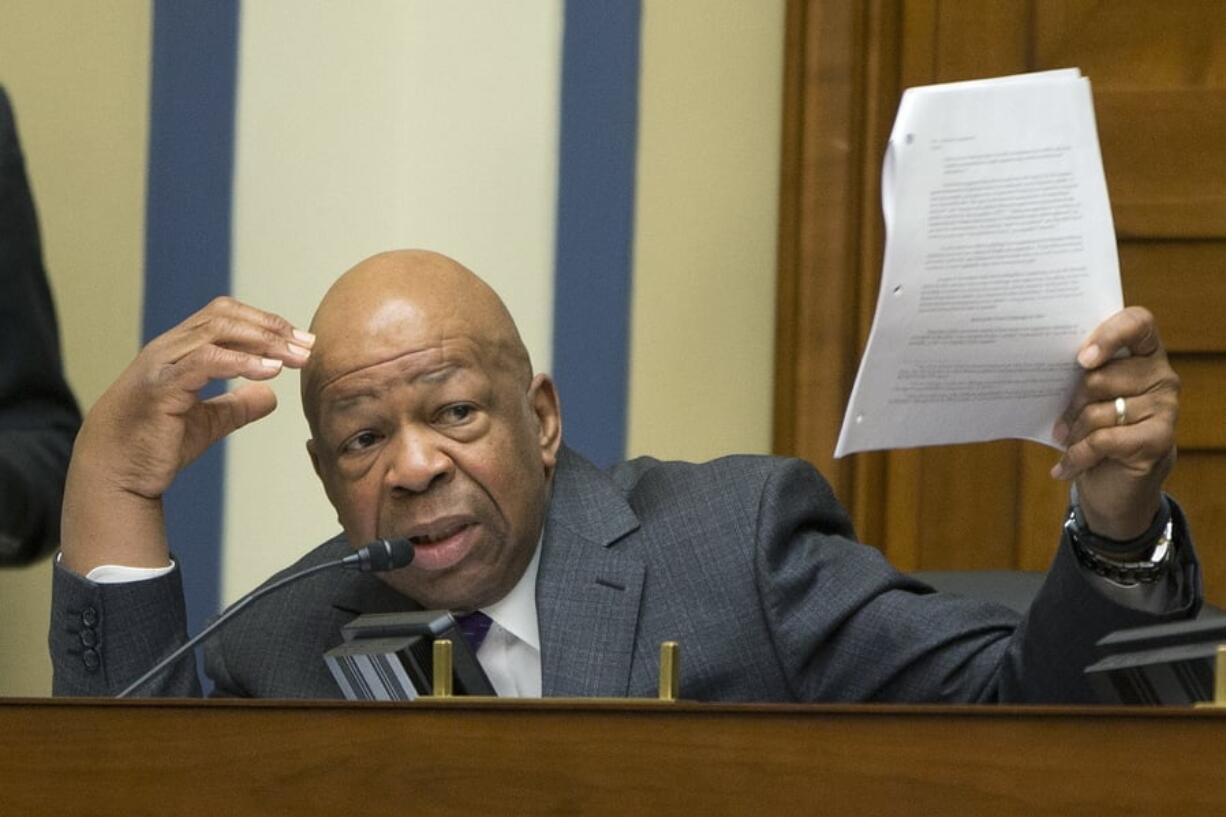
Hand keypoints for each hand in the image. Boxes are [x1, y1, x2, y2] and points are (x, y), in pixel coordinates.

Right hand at [61, 297, 312, 572]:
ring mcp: (162, 364)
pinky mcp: (161, 387)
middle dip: (271, 327)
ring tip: (294, 358)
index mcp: (179, 350)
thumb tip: (272, 397)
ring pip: (216, 332)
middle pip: (224, 317)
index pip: (225, 316)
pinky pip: (204, 361)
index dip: (265, 322)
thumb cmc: (156, 445)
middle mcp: (169, 348)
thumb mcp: (209, 422)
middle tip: (307, 346)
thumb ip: (238, 405)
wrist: (116, 473)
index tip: (301, 341)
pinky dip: (241, 362)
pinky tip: (269, 372)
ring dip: (263, 341)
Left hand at [1050, 306, 1178, 542]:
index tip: (1082, 358)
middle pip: (1101, 377)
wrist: (1116, 484)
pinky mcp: (1160, 439)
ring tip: (1066, 442)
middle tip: (1060, 423)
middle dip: (1071, 403)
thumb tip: (1036, 362)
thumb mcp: (1084, 398)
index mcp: (1143, 353)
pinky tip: (1064, 468)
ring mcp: (1165, 407)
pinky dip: (1077, 456)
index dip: (1109, 335)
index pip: (1137, 323)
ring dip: (1073, 433)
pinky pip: (1103, 440)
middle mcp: (1161, 376)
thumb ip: (1077, 375)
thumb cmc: (1094, 429)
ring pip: (1098, 412)